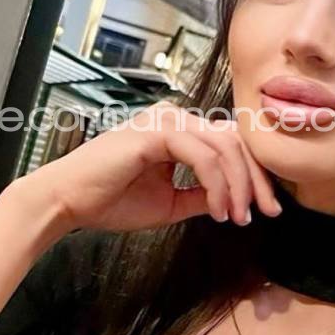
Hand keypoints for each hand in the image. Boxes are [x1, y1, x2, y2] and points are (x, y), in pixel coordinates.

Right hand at [31, 101, 282, 234]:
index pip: (230, 144)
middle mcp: (174, 118)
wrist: (67, 202)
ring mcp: (164, 120)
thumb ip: (202, 195)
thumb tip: (235, 201)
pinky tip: (217, 210)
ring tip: (238, 217)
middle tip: (267, 213)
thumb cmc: (109, 200)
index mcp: (178, 130)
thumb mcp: (171, 202)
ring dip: (238, 186)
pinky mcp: (154, 132)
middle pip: (235, 141)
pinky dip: (216, 184)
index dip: (254, 176)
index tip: (266, 209)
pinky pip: (201, 155)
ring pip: (224, 147)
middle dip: (256, 179)